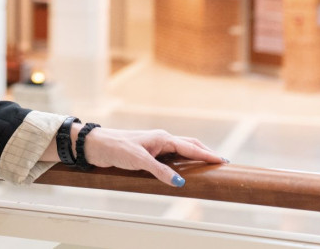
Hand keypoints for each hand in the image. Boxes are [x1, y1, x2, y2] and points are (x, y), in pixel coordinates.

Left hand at [79, 126, 226, 186]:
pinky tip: (183, 167)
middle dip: (205, 153)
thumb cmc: (116, 148)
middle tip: (220, 162)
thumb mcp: (139, 161)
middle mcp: (161, 140)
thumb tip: (180, 182)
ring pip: (180, 150)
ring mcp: (155, 146)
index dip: (206, 155)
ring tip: (207, 163)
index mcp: (163, 138)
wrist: (97, 145)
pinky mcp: (148, 153)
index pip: (190, 147)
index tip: (221, 161)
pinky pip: (171, 156)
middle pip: (189, 145)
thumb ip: (160, 171)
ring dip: (194, 155)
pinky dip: (182, 161)